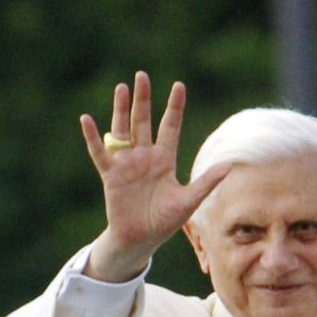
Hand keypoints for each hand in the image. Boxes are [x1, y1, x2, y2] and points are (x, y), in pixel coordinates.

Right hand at [81, 72, 229, 281]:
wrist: (140, 240)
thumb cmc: (164, 221)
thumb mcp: (189, 201)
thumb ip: (206, 182)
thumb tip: (230, 165)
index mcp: (164, 160)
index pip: (170, 127)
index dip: (174, 107)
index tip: (178, 85)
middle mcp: (145, 156)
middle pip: (144, 121)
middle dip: (143, 100)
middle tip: (142, 76)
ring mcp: (127, 164)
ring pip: (123, 130)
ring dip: (121, 110)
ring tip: (121, 88)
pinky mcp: (111, 175)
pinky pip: (100, 153)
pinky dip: (93, 137)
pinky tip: (87, 120)